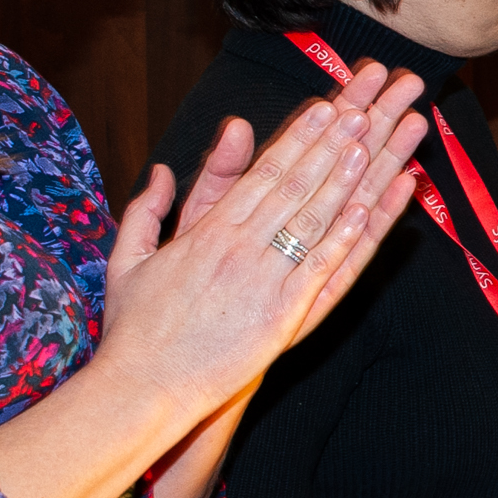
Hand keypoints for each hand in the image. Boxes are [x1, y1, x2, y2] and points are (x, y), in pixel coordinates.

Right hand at [100, 68, 421, 413]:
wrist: (144, 389)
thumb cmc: (135, 330)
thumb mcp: (126, 261)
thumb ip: (145, 211)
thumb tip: (160, 170)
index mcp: (206, 233)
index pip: (262, 174)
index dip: (298, 139)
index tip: (324, 109)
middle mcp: (238, 248)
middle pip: (294, 186)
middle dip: (330, 144)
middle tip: (362, 108)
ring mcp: (263, 281)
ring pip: (312, 220)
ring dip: (344, 179)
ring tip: (371, 142)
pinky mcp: (283, 317)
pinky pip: (321, 270)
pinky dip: (346, 238)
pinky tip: (367, 210)